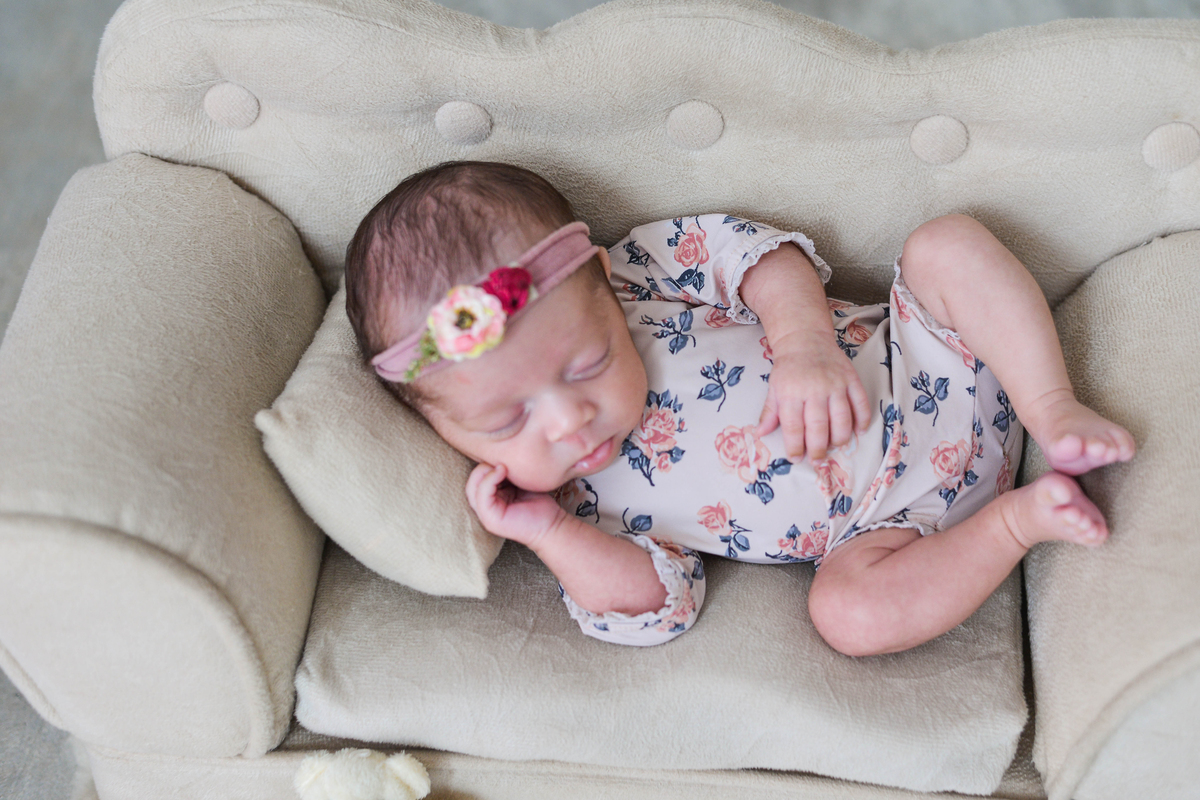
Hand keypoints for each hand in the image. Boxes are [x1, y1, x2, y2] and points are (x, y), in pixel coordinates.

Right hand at [465, 462, 567, 549]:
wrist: (551, 524)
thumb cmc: (539, 502)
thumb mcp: (519, 481)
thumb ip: (506, 471)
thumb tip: (498, 450)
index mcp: (490, 498)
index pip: (476, 478)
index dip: (485, 464)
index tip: (502, 455)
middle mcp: (485, 507)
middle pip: (471, 482)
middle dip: (482, 466)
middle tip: (500, 458)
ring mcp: (486, 515)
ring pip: (472, 488)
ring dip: (485, 471)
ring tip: (502, 465)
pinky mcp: (490, 519)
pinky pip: (481, 496)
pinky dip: (489, 480)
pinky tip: (502, 470)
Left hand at [757, 331, 871, 460]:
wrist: (806, 340)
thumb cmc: (788, 368)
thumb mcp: (774, 388)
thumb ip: (770, 412)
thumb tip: (760, 434)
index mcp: (791, 393)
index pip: (794, 426)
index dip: (795, 446)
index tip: (796, 458)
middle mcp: (814, 389)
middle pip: (819, 426)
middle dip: (818, 449)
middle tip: (817, 461)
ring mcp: (835, 384)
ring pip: (842, 418)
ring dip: (840, 437)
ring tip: (835, 446)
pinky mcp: (851, 378)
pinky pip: (861, 402)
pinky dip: (862, 419)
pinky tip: (859, 431)